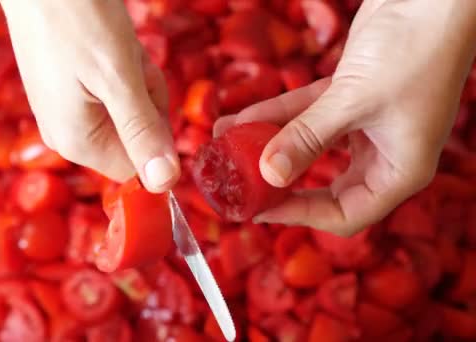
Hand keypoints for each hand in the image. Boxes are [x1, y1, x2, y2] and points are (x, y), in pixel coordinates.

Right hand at [0, 0, 179, 192]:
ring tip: (115, 47)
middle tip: (128, 61)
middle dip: (145, 98)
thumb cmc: (75, 17)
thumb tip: (165, 183)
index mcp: (77, 142)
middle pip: (135, 137)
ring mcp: (66, 112)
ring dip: (136, 78)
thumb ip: (142, 132)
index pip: (137, 168)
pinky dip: (122, 68)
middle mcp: (68, 135)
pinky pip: (113, 91)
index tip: (144, 91)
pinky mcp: (68, 90)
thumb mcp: (118, 77)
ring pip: (129, 111)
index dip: (155, 134)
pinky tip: (107, 43)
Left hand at [214, 0, 475, 235]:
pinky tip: (240, 117)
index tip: (259, 208)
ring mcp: (365, 127)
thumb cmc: (414, 49)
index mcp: (399, 172)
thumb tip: (268, 174)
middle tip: (240, 185)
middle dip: (279, 185)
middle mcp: (383, 155)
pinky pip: (308, 114)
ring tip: (225, 145)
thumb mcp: (353, 101)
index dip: (300, 215)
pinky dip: (277, 115)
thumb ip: (308, 138)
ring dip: (269, 144)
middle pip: (324, 187)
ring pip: (310, 146)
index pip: (345, 215)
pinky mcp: (350, 98)